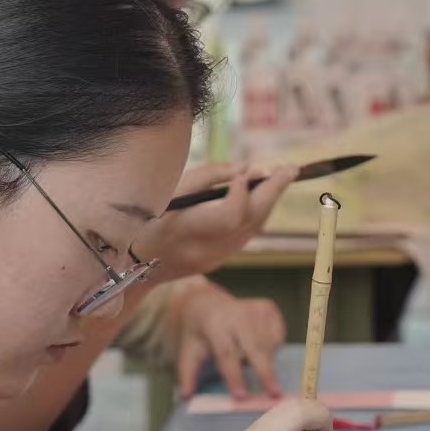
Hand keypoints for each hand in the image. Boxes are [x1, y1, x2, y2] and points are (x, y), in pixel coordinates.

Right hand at [146, 161, 297, 281]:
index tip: (245, 172)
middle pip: (250, 221)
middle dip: (272, 192)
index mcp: (185, 230)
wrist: (138, 260)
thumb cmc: (149, 215)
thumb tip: (249, 170)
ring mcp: (215, 259)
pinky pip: (247, 235)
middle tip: (291, 169)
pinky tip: (263, 196)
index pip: (229, 216)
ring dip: (269, 201)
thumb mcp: (172, 188)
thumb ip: (211, 176)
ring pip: (253, 229)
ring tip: (282, 177)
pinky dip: (258, 213)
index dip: (241, 192)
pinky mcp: (220, 260)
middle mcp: (204, 249)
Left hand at [170, 279, 285, 398]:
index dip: (234, 376)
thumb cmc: (200, 333)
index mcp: (214, 323)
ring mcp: (255, 308)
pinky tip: (257, 346)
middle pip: (255, 348)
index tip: (241, 397)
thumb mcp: (189, 351)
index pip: (226, 353)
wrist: (208, 305)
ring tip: (245, 358)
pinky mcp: (268, 308)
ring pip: (268, 345)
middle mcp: (237, 313)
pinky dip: (271, 350)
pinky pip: (277, 338)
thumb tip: (186, 395)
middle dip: (265, 372)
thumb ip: (187, 374)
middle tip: (275, 394)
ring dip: (263, 362)